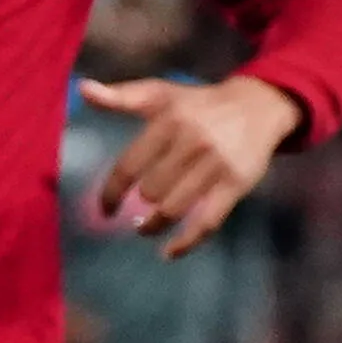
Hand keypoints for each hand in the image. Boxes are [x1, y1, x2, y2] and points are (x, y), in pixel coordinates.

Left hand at [78, 72, 301, 257]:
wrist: (259, 106)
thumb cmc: (200, 103)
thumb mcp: (160, 92)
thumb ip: (121, 96)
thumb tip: (82, 89)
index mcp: (168, 122)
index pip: (128, 166)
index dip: (111, 193)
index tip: (105, 210)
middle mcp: (192, 143)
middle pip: (151, 191)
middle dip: (140, 205)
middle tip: (136, 213)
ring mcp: (216, 165)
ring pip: (174, 209)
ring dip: (155, 226)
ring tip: (146, 229)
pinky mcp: (236, 184)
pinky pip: (208, 222)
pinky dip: (186, 242)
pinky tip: (170, 252)